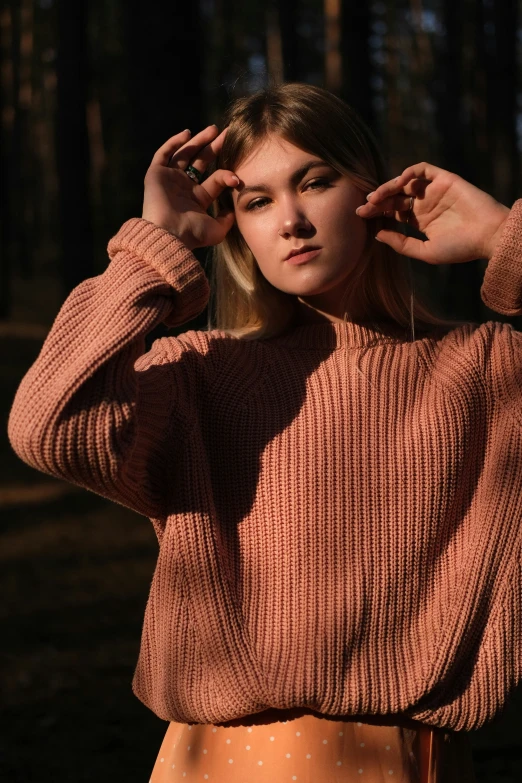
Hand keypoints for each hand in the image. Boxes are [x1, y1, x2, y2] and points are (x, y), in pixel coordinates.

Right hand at [142, 125, 237, 249]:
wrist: (169, 234)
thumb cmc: (193, 234)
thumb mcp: (217, 230)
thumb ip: (228, 219)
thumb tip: (234, 208)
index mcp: (198, 199)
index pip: (215, 178)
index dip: (226, 174)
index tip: (237, 175)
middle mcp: (184, 187)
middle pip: (201, 162)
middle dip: (214, 148)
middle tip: (227, 134)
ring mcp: (170, 180)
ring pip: (184, 154)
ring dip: (198, 141)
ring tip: (213, 129)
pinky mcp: (156, 174)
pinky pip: (164, 154)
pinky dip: (174, 142)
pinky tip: (187, 133)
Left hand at [355, 162, 509, 263]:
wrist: (488, 236)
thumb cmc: (460, 248)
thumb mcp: (425, 251)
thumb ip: (401, 243)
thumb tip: (377, 234)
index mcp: (420, 221)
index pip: (392, 213)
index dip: (376, 212)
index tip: (360, 216)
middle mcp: (425, 204)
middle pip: (395, 198)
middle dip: (378, 200)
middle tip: (364, 206)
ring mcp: (434, 191)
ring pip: (404, 183)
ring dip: (389, 187)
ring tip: (377, 197)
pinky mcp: (444, 179)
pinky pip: (423, 170)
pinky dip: (409, 172)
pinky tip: (399, 183)